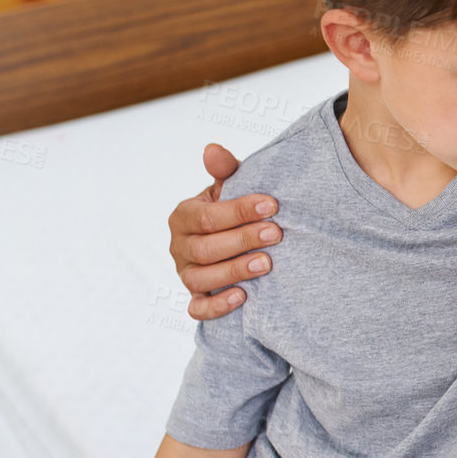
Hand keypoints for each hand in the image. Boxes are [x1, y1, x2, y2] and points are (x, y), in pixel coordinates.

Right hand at [166, 144, 281, 320]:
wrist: (234, 241)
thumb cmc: (233, 211)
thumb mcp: (229, 188)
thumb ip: (225, 171)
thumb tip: (212, 148)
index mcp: (184, 216)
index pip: (207, 216)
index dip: (239, 211)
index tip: (272, 205)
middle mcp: (180, 247)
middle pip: (206, 248)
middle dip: (243, 240)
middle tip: (276, 234)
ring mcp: (186, 274)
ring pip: (202, 278)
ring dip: (235, 271)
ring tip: (267, 264)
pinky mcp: (195, 297)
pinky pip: (199, 308)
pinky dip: (217, 306)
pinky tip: (243, 297)